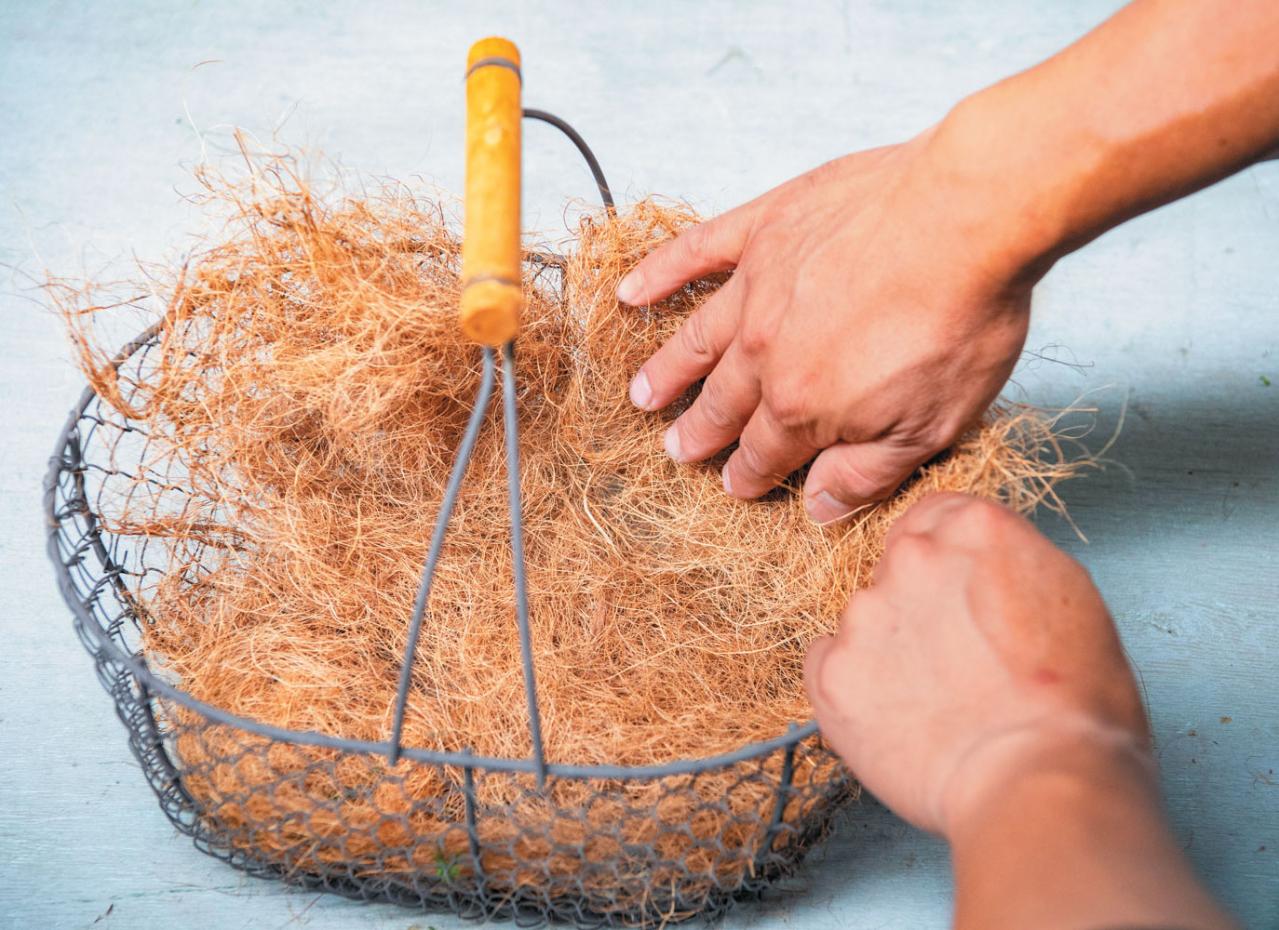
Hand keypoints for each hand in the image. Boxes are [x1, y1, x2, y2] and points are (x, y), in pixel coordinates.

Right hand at [618, 130, 1036, 522]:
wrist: (968, 218)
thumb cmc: (961, 321)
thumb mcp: (930, 426)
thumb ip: (865, 473)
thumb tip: (816, 508)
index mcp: (802, 406)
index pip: (763, 453)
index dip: (747, 475)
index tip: (733, 486)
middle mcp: (765, 353)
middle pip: (722, 403)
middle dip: (700, 434)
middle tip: (677, 449)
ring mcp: (757, 287)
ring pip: (698, 340)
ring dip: (668, 371)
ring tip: (643, 394)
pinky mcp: (764, 228)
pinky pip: (696, 253)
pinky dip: (661, 274)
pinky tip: (631, 292)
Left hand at [803, 492, 1237, 928]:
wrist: (1040, 781)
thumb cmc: (1075, 705)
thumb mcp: (1068, 598)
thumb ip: (1008, 561)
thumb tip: (980, 566)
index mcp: (974, 528)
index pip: (935, 516)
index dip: (948, 560)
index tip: (956, 593)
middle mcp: (911, 558)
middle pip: (897, 566)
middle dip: (919, 604)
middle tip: (954, 659)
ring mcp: (864, 613)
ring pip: (865, 619)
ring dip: (887, 649)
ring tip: (933, 702)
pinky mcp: (831, 671)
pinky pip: (826, 664)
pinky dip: (853, 688)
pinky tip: (896, 718)